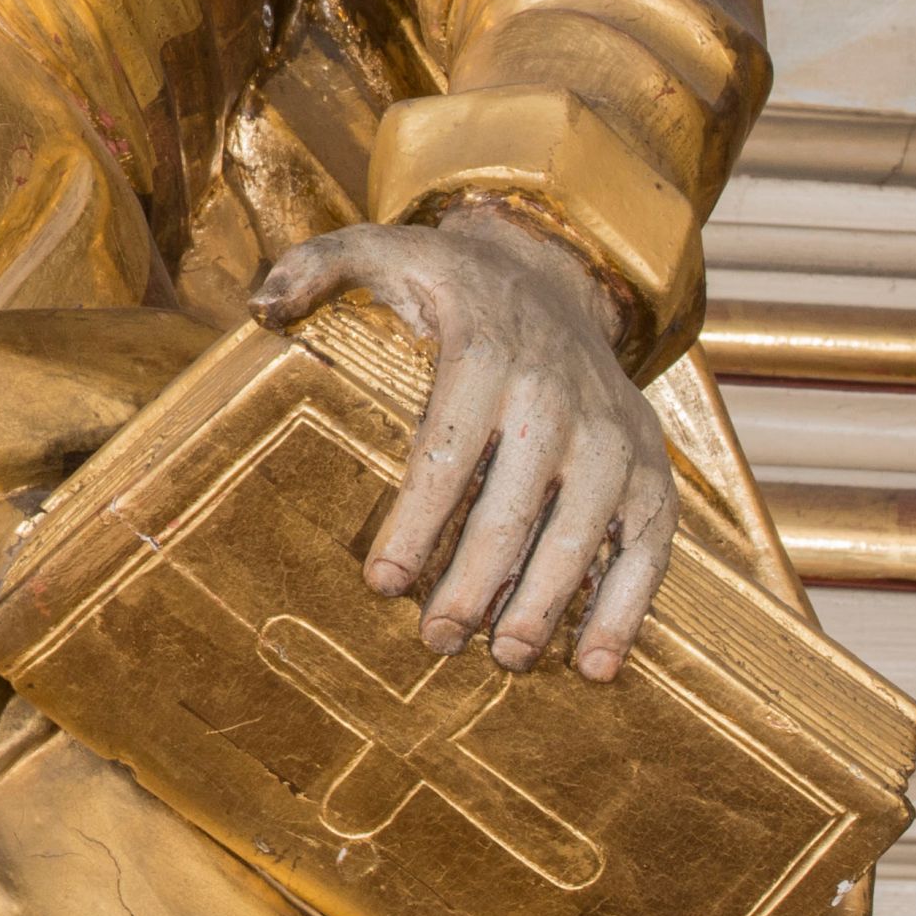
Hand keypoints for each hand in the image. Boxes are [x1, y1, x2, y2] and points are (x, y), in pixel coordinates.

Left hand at [251, 204, 674, 681]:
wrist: (556, 279)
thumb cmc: (454, 283)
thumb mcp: (386, 249)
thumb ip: (317, 265)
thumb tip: (262, 305)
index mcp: (489, 353)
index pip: (447, 453)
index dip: (414, 524)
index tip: (381, 583)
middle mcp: (560, 399)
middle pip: (512, 509)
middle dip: (472, 584)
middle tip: (436, 640)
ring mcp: (615, 439)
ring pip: (579, 538)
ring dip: (542, 606)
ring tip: (501, 657)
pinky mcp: (653, 471)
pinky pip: (647, 549)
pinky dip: (626, 610)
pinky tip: (592, 666)